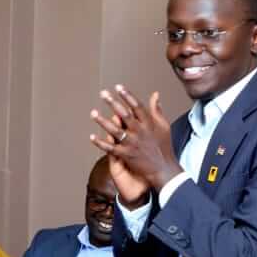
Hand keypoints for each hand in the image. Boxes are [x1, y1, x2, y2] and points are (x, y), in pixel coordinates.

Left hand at [90, 85, 181, 203]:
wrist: (164, 169)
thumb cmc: (164, 147)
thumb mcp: (164, 126)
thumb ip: (157, 110)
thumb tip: (155, 94)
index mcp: (149, 124)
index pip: (137, 106)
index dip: (127, 96)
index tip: (118, 87)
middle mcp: (140, 132)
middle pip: (125, 115)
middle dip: (113, 103)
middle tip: (103, 94)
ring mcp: (132, 144)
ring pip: (115, 130)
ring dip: (103, 122)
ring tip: (93, 113)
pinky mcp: (127, 155)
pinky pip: (111, 148)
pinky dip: (101, 143)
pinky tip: (92, 137)